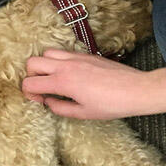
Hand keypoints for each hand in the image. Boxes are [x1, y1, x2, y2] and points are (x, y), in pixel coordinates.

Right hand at [23, 49, 158, 119]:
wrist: (136, 90)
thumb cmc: (112, 104)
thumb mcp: (84, 113)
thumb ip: (60, 108)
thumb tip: (48, 103)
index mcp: (63, 82)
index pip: (30, 82)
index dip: (29, 93)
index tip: (39, 100)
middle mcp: (66, 65)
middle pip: (32, 62)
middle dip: (31, 76)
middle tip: (42, 88)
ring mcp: (76, 57)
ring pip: (47, 52)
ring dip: (45, 65)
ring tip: (54, 79)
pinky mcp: (85, 54)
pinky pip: (63, 52)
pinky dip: (59, 61)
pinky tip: (70, 74)